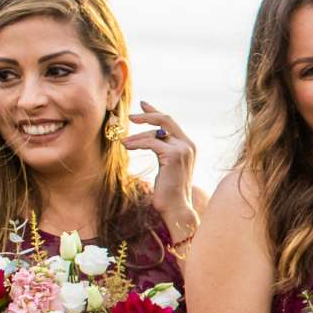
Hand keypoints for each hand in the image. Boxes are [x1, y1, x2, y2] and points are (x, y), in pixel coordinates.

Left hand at [123, 103, 198, 241]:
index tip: (143, 104)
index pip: (171, 123)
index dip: (156, 112)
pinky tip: (127, 146)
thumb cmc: (169, 192)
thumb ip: (162, 151)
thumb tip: (148, 140)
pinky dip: (137, 143)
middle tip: (130, 117)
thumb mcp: (166, 167)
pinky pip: (151, 142)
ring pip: (156, 131)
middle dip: (147, 115)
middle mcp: (189, 145)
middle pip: (166, 119)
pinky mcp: (174, 156)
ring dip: (136, 136)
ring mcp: (184, 149)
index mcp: (188, 146)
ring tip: (123, 143)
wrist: (177, 208)